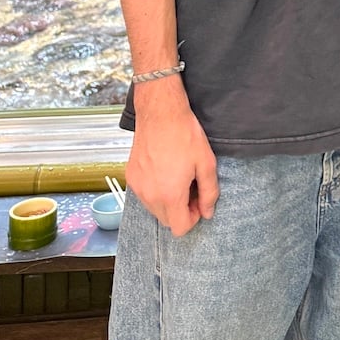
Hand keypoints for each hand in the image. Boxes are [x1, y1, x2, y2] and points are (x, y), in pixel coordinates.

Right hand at [126, 82, 218, 235]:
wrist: (160, 112)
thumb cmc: (184, 134)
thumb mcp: (206, 163)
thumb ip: (209, 192)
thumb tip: (208, 212)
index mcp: (170, 195)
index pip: (179, 228)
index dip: (193, 218)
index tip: (198, 200)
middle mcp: (149, 196)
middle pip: (166, 220)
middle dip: (180, 210)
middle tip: (190, 186)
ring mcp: (137, 186)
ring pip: (154, 208)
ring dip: (167, 200)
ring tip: (177, 175)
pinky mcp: (130, 176)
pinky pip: (144, 194)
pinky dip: (154, 189)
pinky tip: (163, 169)